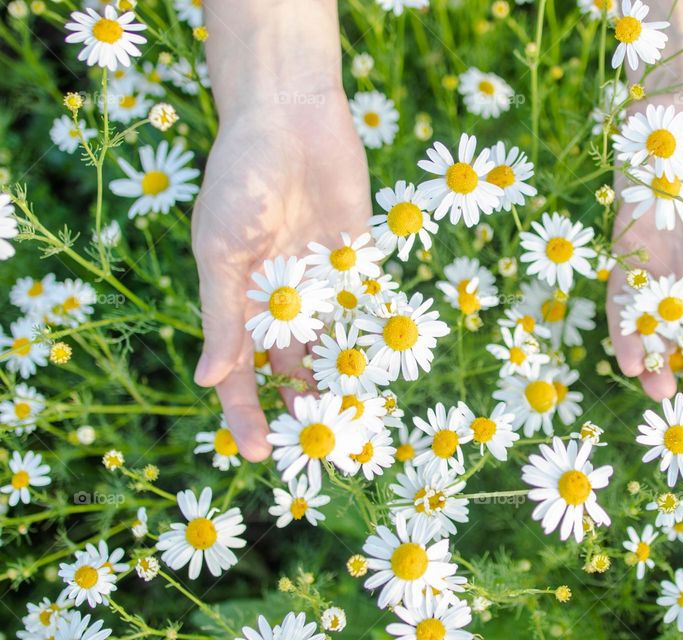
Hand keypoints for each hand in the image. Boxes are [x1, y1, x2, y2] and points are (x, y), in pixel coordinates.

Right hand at [192, 93, 370, 460]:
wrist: (291, 116)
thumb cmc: (241, 178)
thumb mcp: (222, 248)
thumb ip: (223, 315)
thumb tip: (211, 380)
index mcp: (239, 302)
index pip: (241, 373)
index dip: (247, 415)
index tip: (260, 455)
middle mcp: (281, 302)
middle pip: (291, 371)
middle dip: (304, 408)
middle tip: (325, 447)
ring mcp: (322, 286)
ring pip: (334, 350)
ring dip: (344, 385)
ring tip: (361, 424)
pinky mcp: (360, 264)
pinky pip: (369, 311)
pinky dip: (377, 341)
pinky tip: (391, 374)